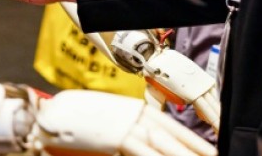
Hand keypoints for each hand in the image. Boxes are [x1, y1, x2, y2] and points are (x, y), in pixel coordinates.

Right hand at [37, 90, 216, 155]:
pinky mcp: (116, 137)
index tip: (212, 150)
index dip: (195, 141)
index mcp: (137, 109)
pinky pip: (142, 153)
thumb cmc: (74, 118)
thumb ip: (129, 131)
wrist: (50, 114)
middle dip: (196, 152)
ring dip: (182, 155)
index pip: (175, 128)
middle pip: (174, 139)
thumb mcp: (109, 121)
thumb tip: (141, 144)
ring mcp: (127, 125)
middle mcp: (136, 115)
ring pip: (163, 146)